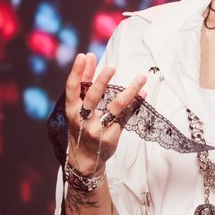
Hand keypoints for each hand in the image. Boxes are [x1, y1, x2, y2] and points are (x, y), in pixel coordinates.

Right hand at [65, 53, 146, 173]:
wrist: (85, 159)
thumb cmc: (82, 126)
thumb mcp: (77, 107)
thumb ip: (84, 83)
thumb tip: (89, 56)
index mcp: (71, 110)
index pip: (72, 88)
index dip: (77, 72)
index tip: (84, 56)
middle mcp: (82, 119)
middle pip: (92, 97)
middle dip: (101, 81)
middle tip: (111, 66)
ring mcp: (98, 129)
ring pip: (116, 107)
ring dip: (130, 90)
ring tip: (141, 77)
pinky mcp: (111, 136)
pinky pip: (127, 116)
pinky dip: (136, 102)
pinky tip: (143, 92)